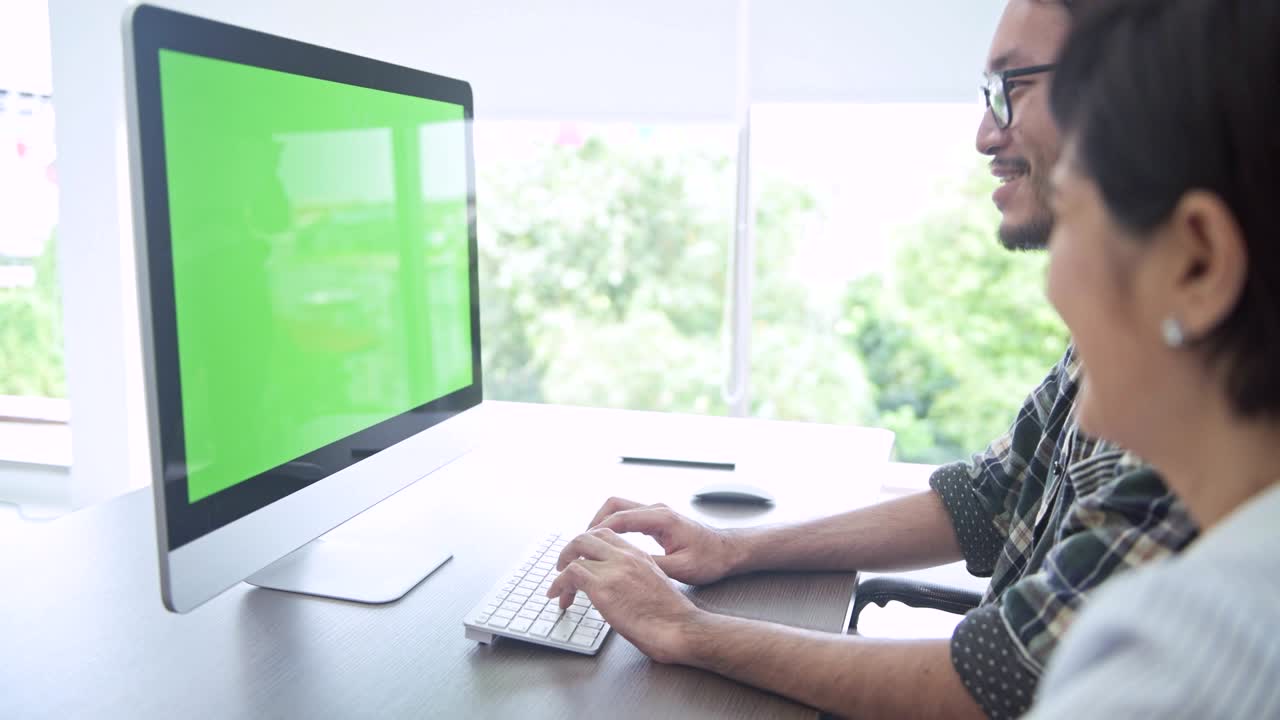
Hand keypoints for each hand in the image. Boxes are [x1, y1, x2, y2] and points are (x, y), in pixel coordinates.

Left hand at [547, 528, 704, 663]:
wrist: (680, 629)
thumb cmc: (671, 616)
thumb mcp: (654, 585)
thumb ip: (635, 577)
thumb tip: (616, 588)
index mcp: (639, 555)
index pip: (606, 536)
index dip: (588, 546)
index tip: (581, 560)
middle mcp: (626, 557)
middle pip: (587, 536)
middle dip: (570, 550)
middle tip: (562, 566)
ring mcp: (614, 570)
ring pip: (575, 551)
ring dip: (561, 567)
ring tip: (557, 586)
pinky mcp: (603, 588)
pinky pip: (571, 574)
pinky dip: (559, 583)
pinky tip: (559, 597)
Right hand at [585, 497, 744, 585]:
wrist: (729, 551)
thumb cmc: (710, 559)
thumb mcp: (681, 568)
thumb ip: (652, 565)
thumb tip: (625, 566)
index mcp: (662, 518)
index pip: (619, 517)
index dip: (596, 530)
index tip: (582, 544)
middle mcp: (657, 510)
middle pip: (614, 505)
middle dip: (593, 522)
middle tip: (580, 543)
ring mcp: (656, 513)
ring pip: (619, 509)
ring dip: (602, 524)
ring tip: (588, 545)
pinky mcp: (657, 520)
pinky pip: (627, 517)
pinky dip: (613, 527)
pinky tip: (607, 545)